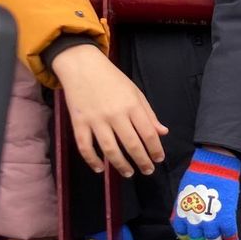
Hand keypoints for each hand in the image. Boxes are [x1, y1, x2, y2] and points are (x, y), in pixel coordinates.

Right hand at [51, 44, 168, 177]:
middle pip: (132, 144)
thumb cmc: (112, 79)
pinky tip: (100, 169)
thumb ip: (149, 114)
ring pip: (110, 149)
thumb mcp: (136, 92)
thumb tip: (162, 133)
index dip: (155, 149)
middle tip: (148, 170)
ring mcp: (95, 119)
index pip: (148, 133)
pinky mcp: (78, 122)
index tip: (159, 159)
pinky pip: (84, 146)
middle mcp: (115, 114)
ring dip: (120, 165)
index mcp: (132, 106)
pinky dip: (92, 160)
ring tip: (128, 173)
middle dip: (142, 161)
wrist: (82, 66)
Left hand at [171, 147, 240, 239]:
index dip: (189, 238)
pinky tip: (232, 238)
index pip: (183, 235)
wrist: (213, 167)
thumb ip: (182, 209)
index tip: (194, 236)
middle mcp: (194, 222)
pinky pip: (229, 234)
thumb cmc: (198, 176)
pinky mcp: (226, 218)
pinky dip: (231, 239)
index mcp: (182, 215)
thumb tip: (183, 218)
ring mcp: (210, 221)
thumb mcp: (183, 195)